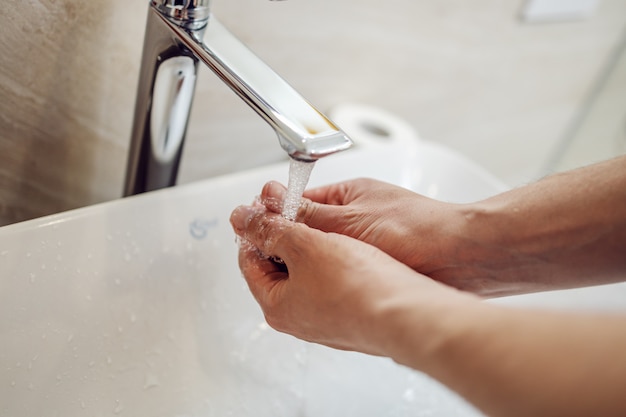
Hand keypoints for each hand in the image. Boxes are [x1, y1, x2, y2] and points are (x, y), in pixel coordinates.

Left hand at [229, 202, 458, 355]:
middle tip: (293, 211)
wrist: (407, 313)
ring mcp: (327, 320)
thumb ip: (271, 228)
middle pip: (278, 269)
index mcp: (277, 306)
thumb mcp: (304, 245)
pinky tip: (348, 248)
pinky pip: (333, 284)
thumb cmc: (358, 287)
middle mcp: (299, 319)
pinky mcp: (352, 315)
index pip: (249, 262)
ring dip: (311, 247)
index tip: (264, 208)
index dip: (255, 229)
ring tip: (322, 225)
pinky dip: (334, 262)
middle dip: (284, 237)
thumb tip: (242, 218)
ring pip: (308, 275)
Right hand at [258, 179, 487, 292]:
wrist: (462, 258)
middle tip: (278, 265)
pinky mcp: (378, 262)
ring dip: (314, 262)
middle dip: (293, 245)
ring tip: (302, 278)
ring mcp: (367, 238)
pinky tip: (328, 289)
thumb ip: (305, 214)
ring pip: (326, 251)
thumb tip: (268, 199)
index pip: (297, 202)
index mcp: (345, 194)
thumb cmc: (414, 230)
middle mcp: (354, 215)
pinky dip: (334, 276)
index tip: (257, 237)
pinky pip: (345, 268)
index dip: (275, 220)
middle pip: (309, 229)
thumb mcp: (347, 222)